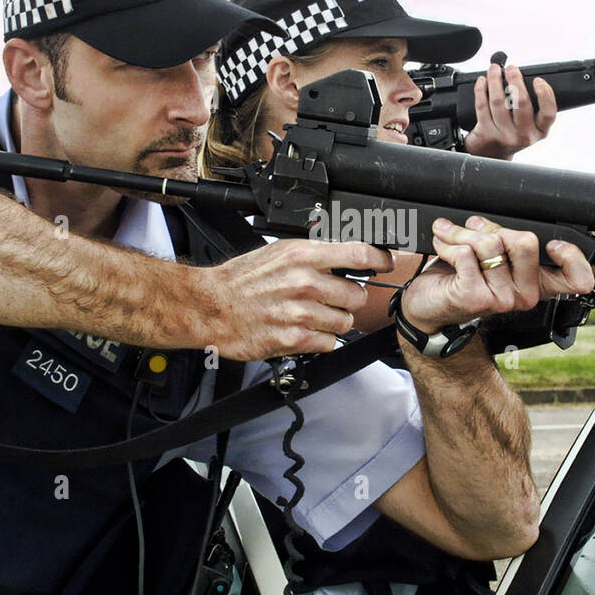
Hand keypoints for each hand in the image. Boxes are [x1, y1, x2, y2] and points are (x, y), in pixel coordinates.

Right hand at [195, 240, 392, 359]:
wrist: (210, 306)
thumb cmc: (242, 280)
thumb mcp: (279, 252)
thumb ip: (315, 254)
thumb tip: (350, 255)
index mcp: (302, 255)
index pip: (358, 252)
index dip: (379, 259)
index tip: (384, 263)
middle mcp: (304, 282)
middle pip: (356, 295)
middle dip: (347, 300)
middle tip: (331, 299)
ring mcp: (299, 312)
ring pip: (345, 322)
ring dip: (334, 322)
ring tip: (313, 316)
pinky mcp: (293, 338)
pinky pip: (328, 343)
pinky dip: (321, 340)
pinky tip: (304, 331)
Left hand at [400, 216, 593, 334]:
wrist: (427, 306)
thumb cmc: (461, 278)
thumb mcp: (494, 259)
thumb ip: (508, 242)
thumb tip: (501, 218)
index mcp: (536, 284)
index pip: (576, 279)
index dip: (572, 257)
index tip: (554, 244)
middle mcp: (524, 295)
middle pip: (526, 242)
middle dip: (493, 227)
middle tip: (473, 229)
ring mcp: (501, 300)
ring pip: (490, 244)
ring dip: (463, 232)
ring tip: (449, 234)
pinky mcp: (475, 298)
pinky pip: (465, 253)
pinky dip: (448, 243)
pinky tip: (442, 246)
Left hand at [462, 63, 557, 159]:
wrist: (492, 152)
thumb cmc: (513, 131)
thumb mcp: (530, 124)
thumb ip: (533, 105)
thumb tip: (522, 75)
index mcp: (539, 131)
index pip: (548, 113)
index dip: (545, 95)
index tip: (538, 80)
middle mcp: (524, 135)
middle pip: (522, 103)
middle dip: (515, 80)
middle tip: (511, 68)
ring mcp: (505, 135)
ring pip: (499, 102)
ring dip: (495, 81)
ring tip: (494, 70)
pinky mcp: (487, 133)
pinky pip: (482, 106)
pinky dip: (481, 90)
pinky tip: (482, 81)